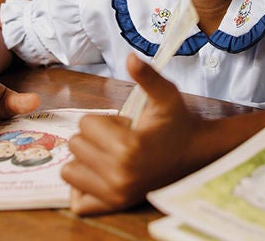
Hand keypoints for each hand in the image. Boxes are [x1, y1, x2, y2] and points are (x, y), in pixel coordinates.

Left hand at [63, 53, 201, 214]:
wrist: (194, 155)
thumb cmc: (176, 123)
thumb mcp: (165, 95)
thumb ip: (147, 76)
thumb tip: (130, 57)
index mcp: (128, 147)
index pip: (86, 123)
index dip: (104, 120)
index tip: (126, 126)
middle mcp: (119, 175)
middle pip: (75, 145)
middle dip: (94, 138)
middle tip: (121, 141)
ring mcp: (115, 195)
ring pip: (70, 170)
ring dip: (86, 160)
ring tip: (113, 157)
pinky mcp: (113, 206)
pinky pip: (77, 200)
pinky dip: (83, 186)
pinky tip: (101, 174)